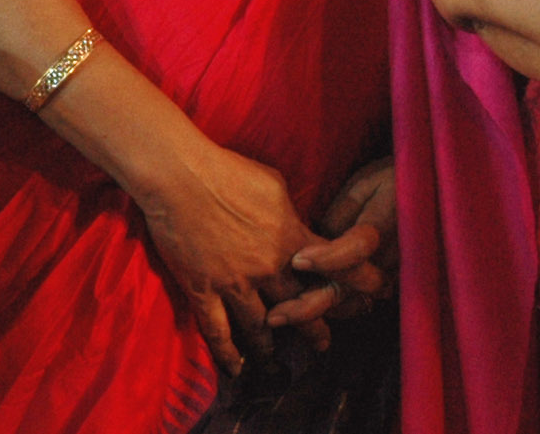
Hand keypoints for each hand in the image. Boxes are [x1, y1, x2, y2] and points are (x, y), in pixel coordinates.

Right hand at [136, 139, 326, 376]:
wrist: (182, 178)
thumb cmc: (231, 172)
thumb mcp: (276, 187)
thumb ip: (290, 217)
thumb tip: (299, 229)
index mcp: (291, 239)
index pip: (330, 271)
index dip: (345, 287)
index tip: (357, 299)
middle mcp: (267, 267)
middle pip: (299, 306)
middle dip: (314, 329)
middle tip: (323, 344)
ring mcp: (234, 283)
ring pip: (260, 327)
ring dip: (271, 346)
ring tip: (279, 361)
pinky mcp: (203, 290)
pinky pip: (217, 330)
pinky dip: (228, 353)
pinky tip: (237, 368)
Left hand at [266, 156, 398, 348]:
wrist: (430, 190)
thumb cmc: (393, 180)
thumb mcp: (365, 184)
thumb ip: (340, 213)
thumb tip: (314, 243)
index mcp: (384, 226)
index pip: (357, 249)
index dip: (327, 258)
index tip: (298, 260)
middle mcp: (388, 258)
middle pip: (348, 290)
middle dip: (309, 305)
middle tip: (275, 315)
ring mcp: (390, 275)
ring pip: (350, 303)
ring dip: (316, 312)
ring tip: (281, 318)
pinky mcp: (388, 282)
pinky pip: (357, 302)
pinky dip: (331, 309)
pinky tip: (304, 313)